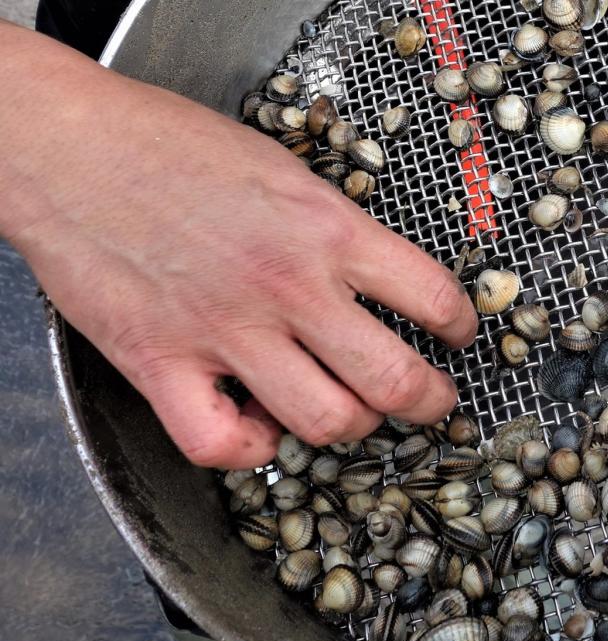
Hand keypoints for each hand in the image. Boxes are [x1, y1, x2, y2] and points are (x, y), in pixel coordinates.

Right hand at [1, 26, 477, 468]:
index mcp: (326, 230)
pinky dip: (251, 447)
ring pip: (326, 422)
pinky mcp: (160, 365)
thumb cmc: (169, 145)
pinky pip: (223, 444)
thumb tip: (373, 275)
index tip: (458, 335)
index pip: (432, 297)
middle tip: (432, 401)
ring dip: (352, 426)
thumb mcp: (283, 169)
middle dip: (429, 402)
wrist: (67, 146)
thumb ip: (332, 227)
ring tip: (351, 411)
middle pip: (393, 380)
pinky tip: (260, 425)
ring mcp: (225, 332)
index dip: (460, 327)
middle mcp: (287, 287)